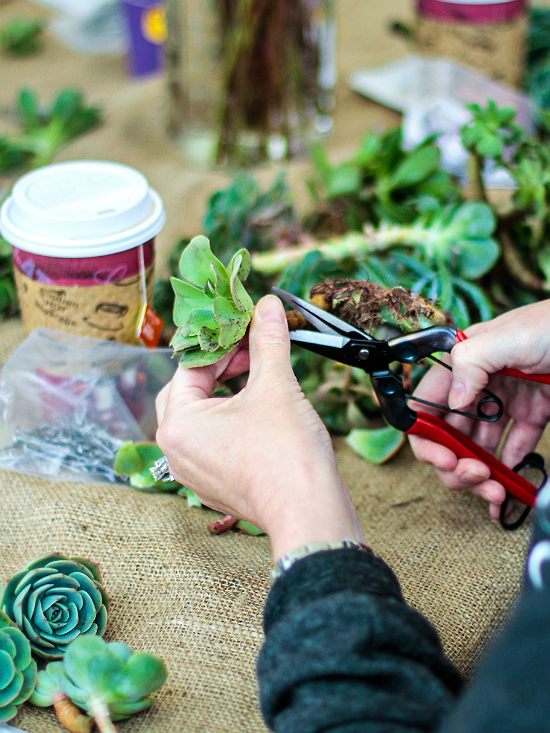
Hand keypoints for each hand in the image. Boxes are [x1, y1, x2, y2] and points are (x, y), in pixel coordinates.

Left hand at [156, 295, 363, 560]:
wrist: (309, 513)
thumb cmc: (286, 454)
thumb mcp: (275, 386)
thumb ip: (266, 342)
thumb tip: (267, 306)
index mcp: (177, 424)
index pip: (191, 366)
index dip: (223, 342)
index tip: (248, 326)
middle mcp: (176, 450)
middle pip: (191, 391)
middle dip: (222, 366)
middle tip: (253, 349)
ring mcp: (195, 471)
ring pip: (204, 416)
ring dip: (228, 392)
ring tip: (260, 375)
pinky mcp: (215, 483)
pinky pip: (215, 440)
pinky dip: (233, 419)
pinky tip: (263, 409)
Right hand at [408, 300, 549, 517]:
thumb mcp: (509, 336)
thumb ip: (471, 362)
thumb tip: (453, 401)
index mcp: (463, 364)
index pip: (427, 406)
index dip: (427, 436)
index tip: (445, 459)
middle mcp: (478, 385)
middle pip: (449, 434)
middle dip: (456, 463)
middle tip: (475, 477)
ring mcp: (504, 401)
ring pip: (478, 446)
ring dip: (480, 474)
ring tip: (496, 492)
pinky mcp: (532, 413)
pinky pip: (514, 448)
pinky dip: (509, 472)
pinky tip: (509, 491)